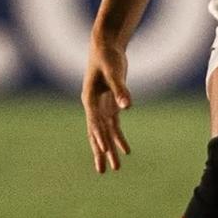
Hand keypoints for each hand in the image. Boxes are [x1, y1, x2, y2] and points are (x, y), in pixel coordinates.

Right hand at [81, 41, 131, 173]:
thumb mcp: (115, 71)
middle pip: (96, 133)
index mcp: (90, 99)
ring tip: (115, 168)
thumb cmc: (108, 56)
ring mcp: (100, 106)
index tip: (104, 151)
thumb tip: (127, 107)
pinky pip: (113, 125)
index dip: (99, 136)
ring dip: (110, 149)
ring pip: (105, 133)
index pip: (95, 122)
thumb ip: (120, 90)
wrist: (105, 46)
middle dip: (101, 152)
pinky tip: (125, 149)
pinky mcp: (110, 104)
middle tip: (104, 171)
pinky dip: (118, 137)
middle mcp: (93, 106)